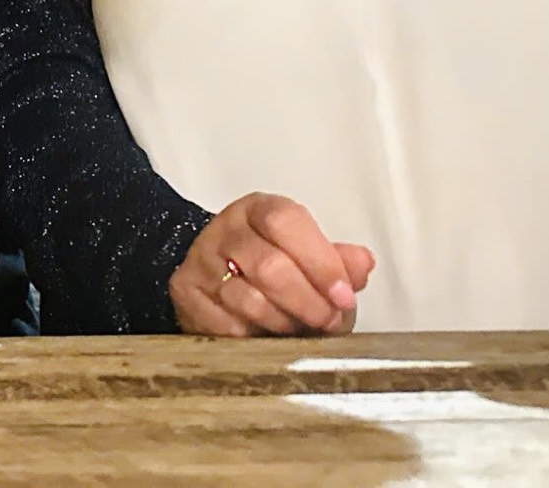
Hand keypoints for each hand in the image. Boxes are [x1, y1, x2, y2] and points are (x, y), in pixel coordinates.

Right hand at [170, 193, 373, 336]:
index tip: (344, 295)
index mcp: (258, 210)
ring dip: (286, 324)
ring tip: (300, 329)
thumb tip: (363, 262)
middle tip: (329, 320)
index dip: (320, 261)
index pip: (285, 222)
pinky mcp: (185, 293)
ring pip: (249, 301)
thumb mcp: (306, 257)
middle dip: (309, 302)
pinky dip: (256, 338)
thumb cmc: (270, 266)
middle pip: (269, 266)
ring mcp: (201, 261)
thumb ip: (338, 261)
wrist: (213, 278)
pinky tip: (268, 335)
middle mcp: (226, 230)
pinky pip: (228, 327)